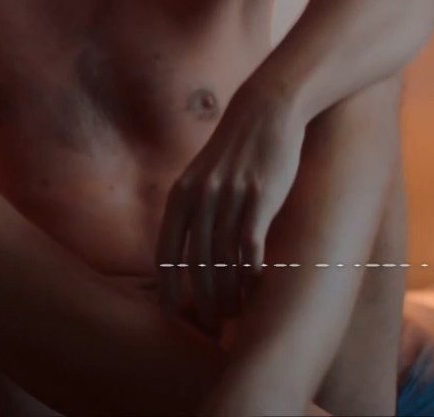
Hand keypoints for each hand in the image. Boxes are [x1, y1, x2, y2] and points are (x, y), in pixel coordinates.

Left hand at [156, 84, 304, 333]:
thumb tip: (186, 247)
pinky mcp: (259, 196)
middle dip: (202, 298)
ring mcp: (229, 197)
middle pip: (196, 263)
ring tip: (235, 313)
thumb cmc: (235, 149)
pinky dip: (252, 269)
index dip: (168, 286)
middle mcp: (199, 198)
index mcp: (180, 196)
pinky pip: (251, 243)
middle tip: (211, 322)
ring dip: (229, 291)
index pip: (167, 253)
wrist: (267, 109)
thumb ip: (190, 207)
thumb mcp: (200, 175)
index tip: (172, 313)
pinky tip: (256, 284)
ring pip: (224, 259)